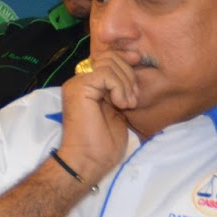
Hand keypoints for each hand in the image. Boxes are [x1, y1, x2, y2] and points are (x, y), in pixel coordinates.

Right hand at [57, 54, 136, 183]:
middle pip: (109, 57)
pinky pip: (105, 74)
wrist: (89, 159)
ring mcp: (77, 84)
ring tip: (127, 104)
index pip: (107, 59)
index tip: (140, 62)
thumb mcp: (119, 109)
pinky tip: (121, 104)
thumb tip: (134, 68)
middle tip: (133, 99)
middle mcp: (79, 81)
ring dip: (125, 83)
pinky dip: (119, 87)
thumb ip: (120, 89)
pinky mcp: (79, 88)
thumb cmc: (104, 142)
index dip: (125, 58)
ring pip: (109, 63)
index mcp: (88, 86)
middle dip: (129, 74)